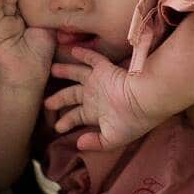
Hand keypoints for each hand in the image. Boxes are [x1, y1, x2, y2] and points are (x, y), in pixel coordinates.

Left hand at [45, 46, 163, 150]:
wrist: (147, 101)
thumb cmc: (132, 121)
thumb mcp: (113, 139)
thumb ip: (96, 143)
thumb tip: (78, 144)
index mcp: (97, 112)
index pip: (77, 116)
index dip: (66, 122)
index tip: (57, 128)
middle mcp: (96, 96)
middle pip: (72, 95)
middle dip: (58, 99)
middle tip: (46, 103)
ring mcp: (99, 82)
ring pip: (76, 74)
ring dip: (64, 71)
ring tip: (52, 69)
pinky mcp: (105, 69)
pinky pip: (92, 58)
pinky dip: (83, 54)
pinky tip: (73, 49)